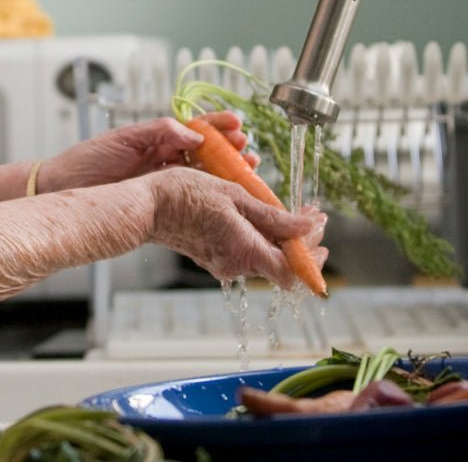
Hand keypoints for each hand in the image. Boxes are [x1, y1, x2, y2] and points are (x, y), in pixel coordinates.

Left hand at [39, 111, 256, 193]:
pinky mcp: (159, 201)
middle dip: (231, 150)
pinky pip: (190, 196)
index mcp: (157, 139)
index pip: (195, 128)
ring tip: (247, 169)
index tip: (237, 125)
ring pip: (204, 175)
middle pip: (207, 152)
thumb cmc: (87, 161)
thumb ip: (159, 132)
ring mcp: (164, 181)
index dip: (218, 126)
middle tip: (248, 151)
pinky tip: (226, 195)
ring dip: (227, 171)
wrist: (63, 189)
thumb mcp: (123, 139)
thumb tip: (193, 134)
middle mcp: (164, 159)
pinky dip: (210, 195)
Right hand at [143, 167, 327, 287]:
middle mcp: (236, 265)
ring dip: (282, 237)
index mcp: (245, 251)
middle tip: (310, 216)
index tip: (320, 229)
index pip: (292, 272)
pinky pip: (247, 251)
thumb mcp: (235, 196)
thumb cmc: (185, 195)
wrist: (146, 206)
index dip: (312, 257)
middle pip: (281, 264)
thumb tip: (308, 227)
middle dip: (302, 242)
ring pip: (265, 257)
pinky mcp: (214, 257)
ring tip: (289, 211)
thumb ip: (274, 217)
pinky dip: (262, 236)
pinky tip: (261, 215)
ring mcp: (224, 263)